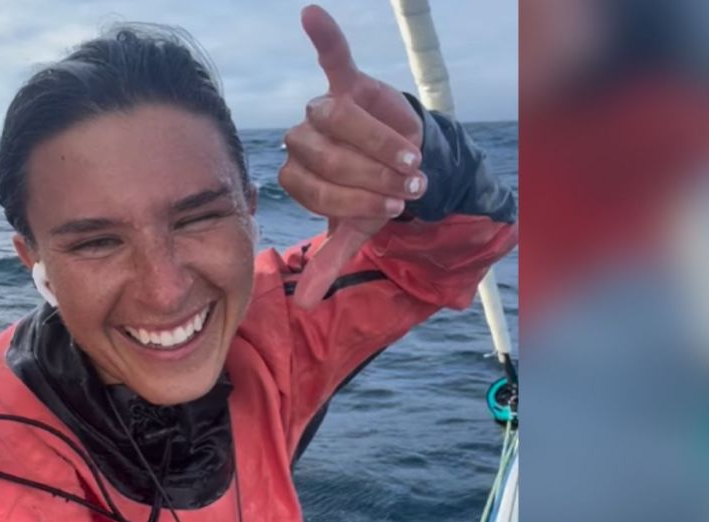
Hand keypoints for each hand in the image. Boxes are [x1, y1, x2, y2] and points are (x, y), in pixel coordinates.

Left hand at [280, 4, 425, 308]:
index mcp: (299, 175)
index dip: (353, 198)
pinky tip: (311, 14)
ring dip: (377, 141)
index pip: (314, 186)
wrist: (406, 165)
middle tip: (406, 184)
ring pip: (337, 118)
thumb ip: (328, 263)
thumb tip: (302, 306)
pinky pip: (332, 57)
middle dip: (369, 175)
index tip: (391, 208)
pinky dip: (324, 36)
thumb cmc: (374, 196)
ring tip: (409, 156)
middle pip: (324, 154)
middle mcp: (303, 140)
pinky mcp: (348, 83)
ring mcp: (323, 109)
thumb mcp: (354, 232)